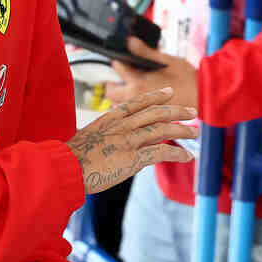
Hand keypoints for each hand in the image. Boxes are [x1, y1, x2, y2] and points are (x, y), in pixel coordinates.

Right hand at [67, 87, 196, 194]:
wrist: (65, 168)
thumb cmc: (70, 158)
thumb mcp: (87, 139)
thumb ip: (103, 137)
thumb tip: (112, 142)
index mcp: (110, 119)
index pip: (137, 103)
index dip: (156, 96)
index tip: (169, 92)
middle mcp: (122, 126)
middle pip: (155, 112)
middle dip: (176, 111)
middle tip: (192, 111)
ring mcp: (128, 140)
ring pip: (162, 129)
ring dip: (182, 130)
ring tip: (196, 132)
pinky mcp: (133, 158)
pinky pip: (161, 152)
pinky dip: (177, 153)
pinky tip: (187, 156)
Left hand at [105, 38, 198, 109]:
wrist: (202, 97)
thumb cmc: (187, 79)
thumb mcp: (166, 60)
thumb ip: (145, 52)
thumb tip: (130, 41)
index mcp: (138, 82)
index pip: (116, 68)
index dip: (118, 61)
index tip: (122, 60)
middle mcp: (135, 97)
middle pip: (110, 92)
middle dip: (112, 84)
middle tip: (119, 78)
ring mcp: (140, 109)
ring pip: (118, 105)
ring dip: (120, 97)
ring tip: (129, 89)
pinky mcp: (147, 116)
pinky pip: (131, 113)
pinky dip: (130, 108)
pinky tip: (139, 101)